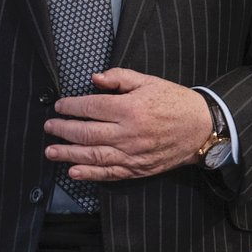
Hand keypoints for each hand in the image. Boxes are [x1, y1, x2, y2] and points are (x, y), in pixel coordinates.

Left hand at [43, 69, 214, 180]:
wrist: (201, 127)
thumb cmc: (176, 102)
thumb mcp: (149, 82)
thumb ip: (120, 78)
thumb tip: (95, 78)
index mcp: (131, 108)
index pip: (92, 107)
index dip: (72, 106)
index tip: (60, 106)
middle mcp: (129, 133)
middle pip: (87, 133)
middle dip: (64, 129)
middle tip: (50, 126)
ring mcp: (133, 154)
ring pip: (93, 155)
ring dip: (68, 153)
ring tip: (51, 151)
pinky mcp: (138, 168)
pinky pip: (109, 173)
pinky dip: (89, 174)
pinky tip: (73, 171)